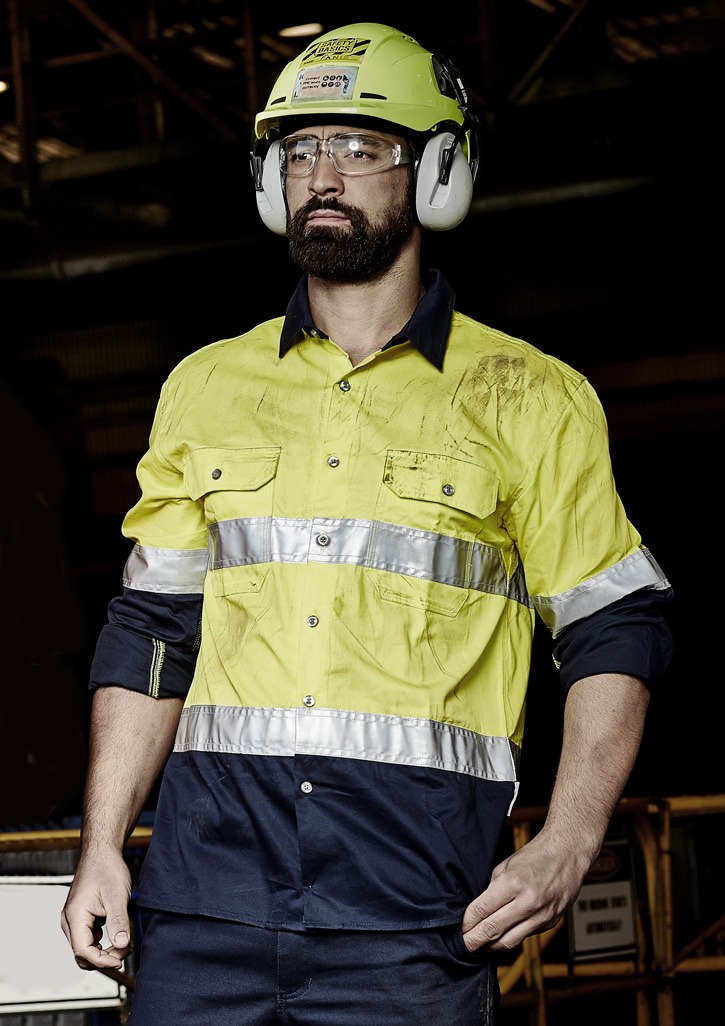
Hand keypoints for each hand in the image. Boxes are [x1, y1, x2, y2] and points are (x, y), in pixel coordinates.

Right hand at [61, 851, 133, 970]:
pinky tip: (119, 936)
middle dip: (105, 958)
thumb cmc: (106, 869)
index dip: (102, 960)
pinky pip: (90, 939)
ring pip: (86, 949)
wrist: (102, 853)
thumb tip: (122, 944)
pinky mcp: (82, 919)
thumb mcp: (117, 896)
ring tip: (126, 943)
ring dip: (105, 952)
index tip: (120, 960)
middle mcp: (70, 921)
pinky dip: (104, 943)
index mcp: (74, 916)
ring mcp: (75, 920)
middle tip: (126, 949)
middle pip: (82, 954)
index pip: (83, 951)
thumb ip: (119, 922)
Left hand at [461, 830, 590, 952]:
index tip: (459, 928)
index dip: (467, 923)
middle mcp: (527, 903)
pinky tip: (500, 939)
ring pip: (509, 942)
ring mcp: (540, 916)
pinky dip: (510, 939)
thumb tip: (479, 910)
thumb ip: (492, 888)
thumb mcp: (506, 865)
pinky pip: (525, 936)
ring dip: (490, 947)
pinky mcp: (549, 923)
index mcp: (513, 883)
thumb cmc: (536, 856)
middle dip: (473, 941)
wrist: (567, 855)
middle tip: (462, 945)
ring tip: (478, 948)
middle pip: (492, 930)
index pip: (482, 911)